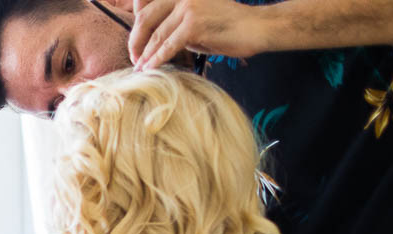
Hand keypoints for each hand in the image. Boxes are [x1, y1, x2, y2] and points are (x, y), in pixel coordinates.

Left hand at [127, 0, 264, 68]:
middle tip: (134, 58)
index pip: (147, 6)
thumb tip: (151, 42)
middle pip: (145, 19)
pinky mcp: (194, 24)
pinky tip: (150, 69)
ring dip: (145, 55)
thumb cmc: (227, 27)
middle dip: (136, 41)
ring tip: (141, 68)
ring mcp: (189, 8)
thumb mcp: (195, 21)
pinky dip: (157, 59)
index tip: (136, 44)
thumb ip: (174, 26)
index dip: (137, 26)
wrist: (257, 27)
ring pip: (156, 35)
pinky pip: (168, 45)